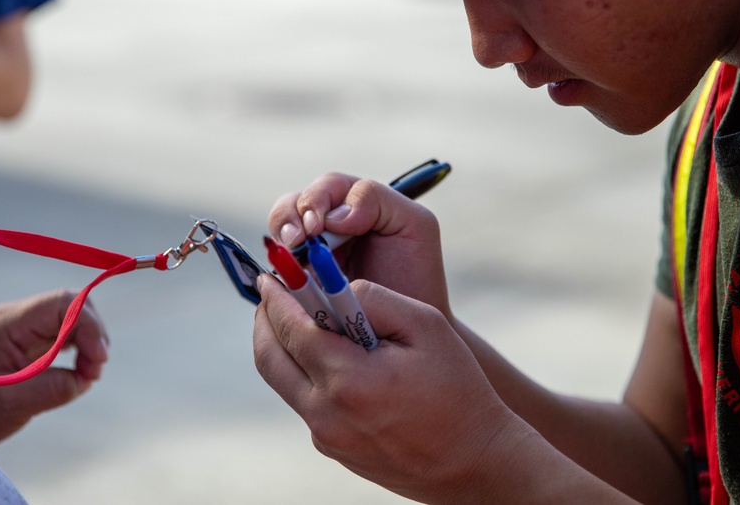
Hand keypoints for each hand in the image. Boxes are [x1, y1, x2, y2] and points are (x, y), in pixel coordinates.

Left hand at [0, 289, 108, 445]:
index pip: (63, 303)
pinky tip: (78, 372)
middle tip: (94, 372)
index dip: (90, 325)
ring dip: (87, 342)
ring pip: (70, 318)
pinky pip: (61, 333)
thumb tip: (87, 377)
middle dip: (92, 334)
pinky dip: (78, 349)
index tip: (98, 361)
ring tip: (87, 375)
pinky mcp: (25, 341)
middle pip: (71, 305)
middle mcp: (15, 317)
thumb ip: (57, 388)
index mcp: (7, 324)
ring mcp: (20, 327)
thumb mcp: (15, 404)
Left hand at [253, 274, 513, 502]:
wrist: (474, 462)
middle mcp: (327, 414)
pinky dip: (303, 371)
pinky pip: (303, 401)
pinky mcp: (331, 447)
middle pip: (270, 358)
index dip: (277, 298)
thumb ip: (375, 299)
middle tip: (273, 295)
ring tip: (298, 318)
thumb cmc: (458, 389)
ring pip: (281, 380)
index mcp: (350, 380)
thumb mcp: (426, 327)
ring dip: (281, 345)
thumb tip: (335, 287)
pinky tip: (327, 355)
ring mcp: (326, 436)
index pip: (292, 329)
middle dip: (265, 320)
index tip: (271, 275)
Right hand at [268, 172, 452, 317]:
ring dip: (280, 238)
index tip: (317, 226)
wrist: (410, 330)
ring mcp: (310, 251)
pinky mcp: (297, 279)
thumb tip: (333, 214)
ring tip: (290, 256)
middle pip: (294, 203)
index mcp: (356, 203)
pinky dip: (278, 268)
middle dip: (290, 218)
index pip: (327, 187)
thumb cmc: (416, 276)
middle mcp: (329, 223)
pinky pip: (277, 266)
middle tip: (296, 241)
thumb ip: (377, 199)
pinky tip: (287, 277)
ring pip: (280, 230)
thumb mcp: (415, 224)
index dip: (316, 200)